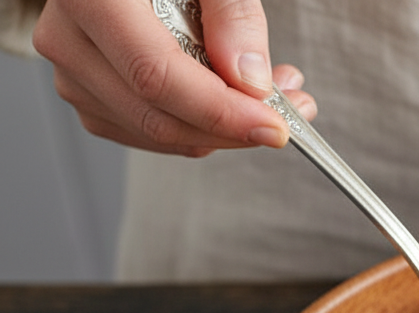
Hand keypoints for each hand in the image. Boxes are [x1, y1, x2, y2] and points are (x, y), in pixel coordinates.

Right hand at [32, 0, 315, 156]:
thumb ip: (232, 14)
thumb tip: (251, 80)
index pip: (156, 77)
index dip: (221, 112)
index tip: (275, 126)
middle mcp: (68, 38)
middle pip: (157, 117)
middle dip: (235, 128)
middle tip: (290, 110)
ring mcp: (72, 71)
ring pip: (155, 132)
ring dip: (222, 130)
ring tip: (269, 95)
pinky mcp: (87, 93)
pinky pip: (147, 132)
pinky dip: (197, 127)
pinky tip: (229, 100)